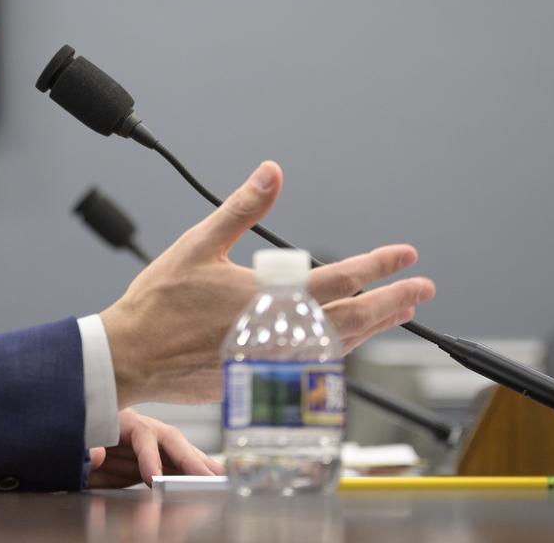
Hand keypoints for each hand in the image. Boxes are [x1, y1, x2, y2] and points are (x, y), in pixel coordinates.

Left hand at [89, 409, 221, 487]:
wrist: (80, 440)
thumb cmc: (79, 439)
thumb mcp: (74, 442)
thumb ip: (84, 448)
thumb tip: (98, 453)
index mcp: (122, 421)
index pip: (142, 435)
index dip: (149, 456)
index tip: (153, 478)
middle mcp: (144, 429)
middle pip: (172, 440)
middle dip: (191, 460)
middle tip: (208, 479)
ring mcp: (155, 443)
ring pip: (183, 451)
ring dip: (202, 466)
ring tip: (222, 481)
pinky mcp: (160, 459)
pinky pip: (181, 466)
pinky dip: (197, 473)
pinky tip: (214, 481)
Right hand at [99, 161, 434, 405]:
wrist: (132, 357)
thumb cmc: (159, 303)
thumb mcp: (199, 244)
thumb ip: (242, 208)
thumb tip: (272, 173)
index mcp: (268, 297)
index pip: (340, 280)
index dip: (378, 266)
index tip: (405, 255)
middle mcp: (280, 334)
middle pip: (353, 319)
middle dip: (393, 302)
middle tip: (422, 289)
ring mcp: (275, 362)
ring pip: (339, 346)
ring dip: (373, 326)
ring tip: (397, 312)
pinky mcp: (263, 379)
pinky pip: (316, 365)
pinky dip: (341, 349)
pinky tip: (347, 339)